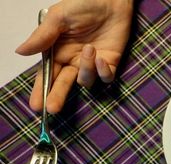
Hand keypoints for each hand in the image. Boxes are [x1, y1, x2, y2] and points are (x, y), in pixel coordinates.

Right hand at [16, 0, 132, 113]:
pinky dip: (103, 71)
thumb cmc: (83, 4)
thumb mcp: (58, 17)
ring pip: (85, 80)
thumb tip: (20, 52)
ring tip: (89, 48)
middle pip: (63, 84)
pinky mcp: (110, 62)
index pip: (47, 74)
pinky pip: (106, 77)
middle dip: (57, 96)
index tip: (36, 104)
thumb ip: (42, 37)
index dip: (41, 89)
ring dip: (86, 68)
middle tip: (53, 108)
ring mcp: (92, 62)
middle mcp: (73, 59)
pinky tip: (101, 57)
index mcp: (57, 50)